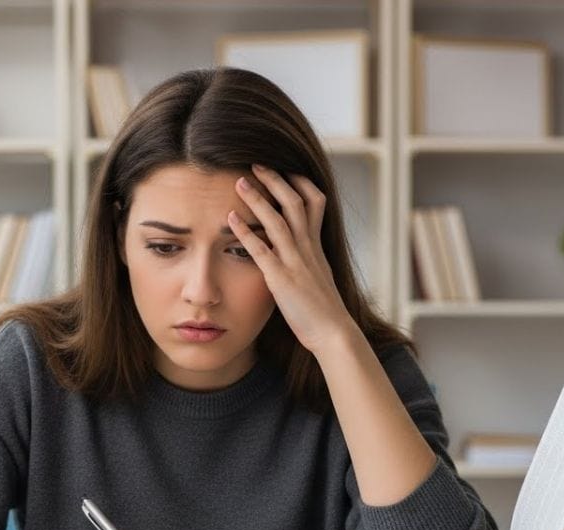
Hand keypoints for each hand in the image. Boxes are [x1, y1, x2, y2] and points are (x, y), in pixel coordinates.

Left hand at [228, 164, 355, 355]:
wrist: (333, 332)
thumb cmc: (322, 309)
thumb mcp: (318, 275)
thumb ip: (307, 258)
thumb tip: (299, 249)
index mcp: (316, 246)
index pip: (314, 202)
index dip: (300, 182)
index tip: (285, 168)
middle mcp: (307, 248)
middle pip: (294, 203)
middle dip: (276, 180)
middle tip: (256, 163)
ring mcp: (295, 262)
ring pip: (277, 220)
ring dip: (257, 199)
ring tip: (239, 181)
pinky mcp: (281, 278)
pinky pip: (261, 250)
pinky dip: (245, 232)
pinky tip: (229, 219)